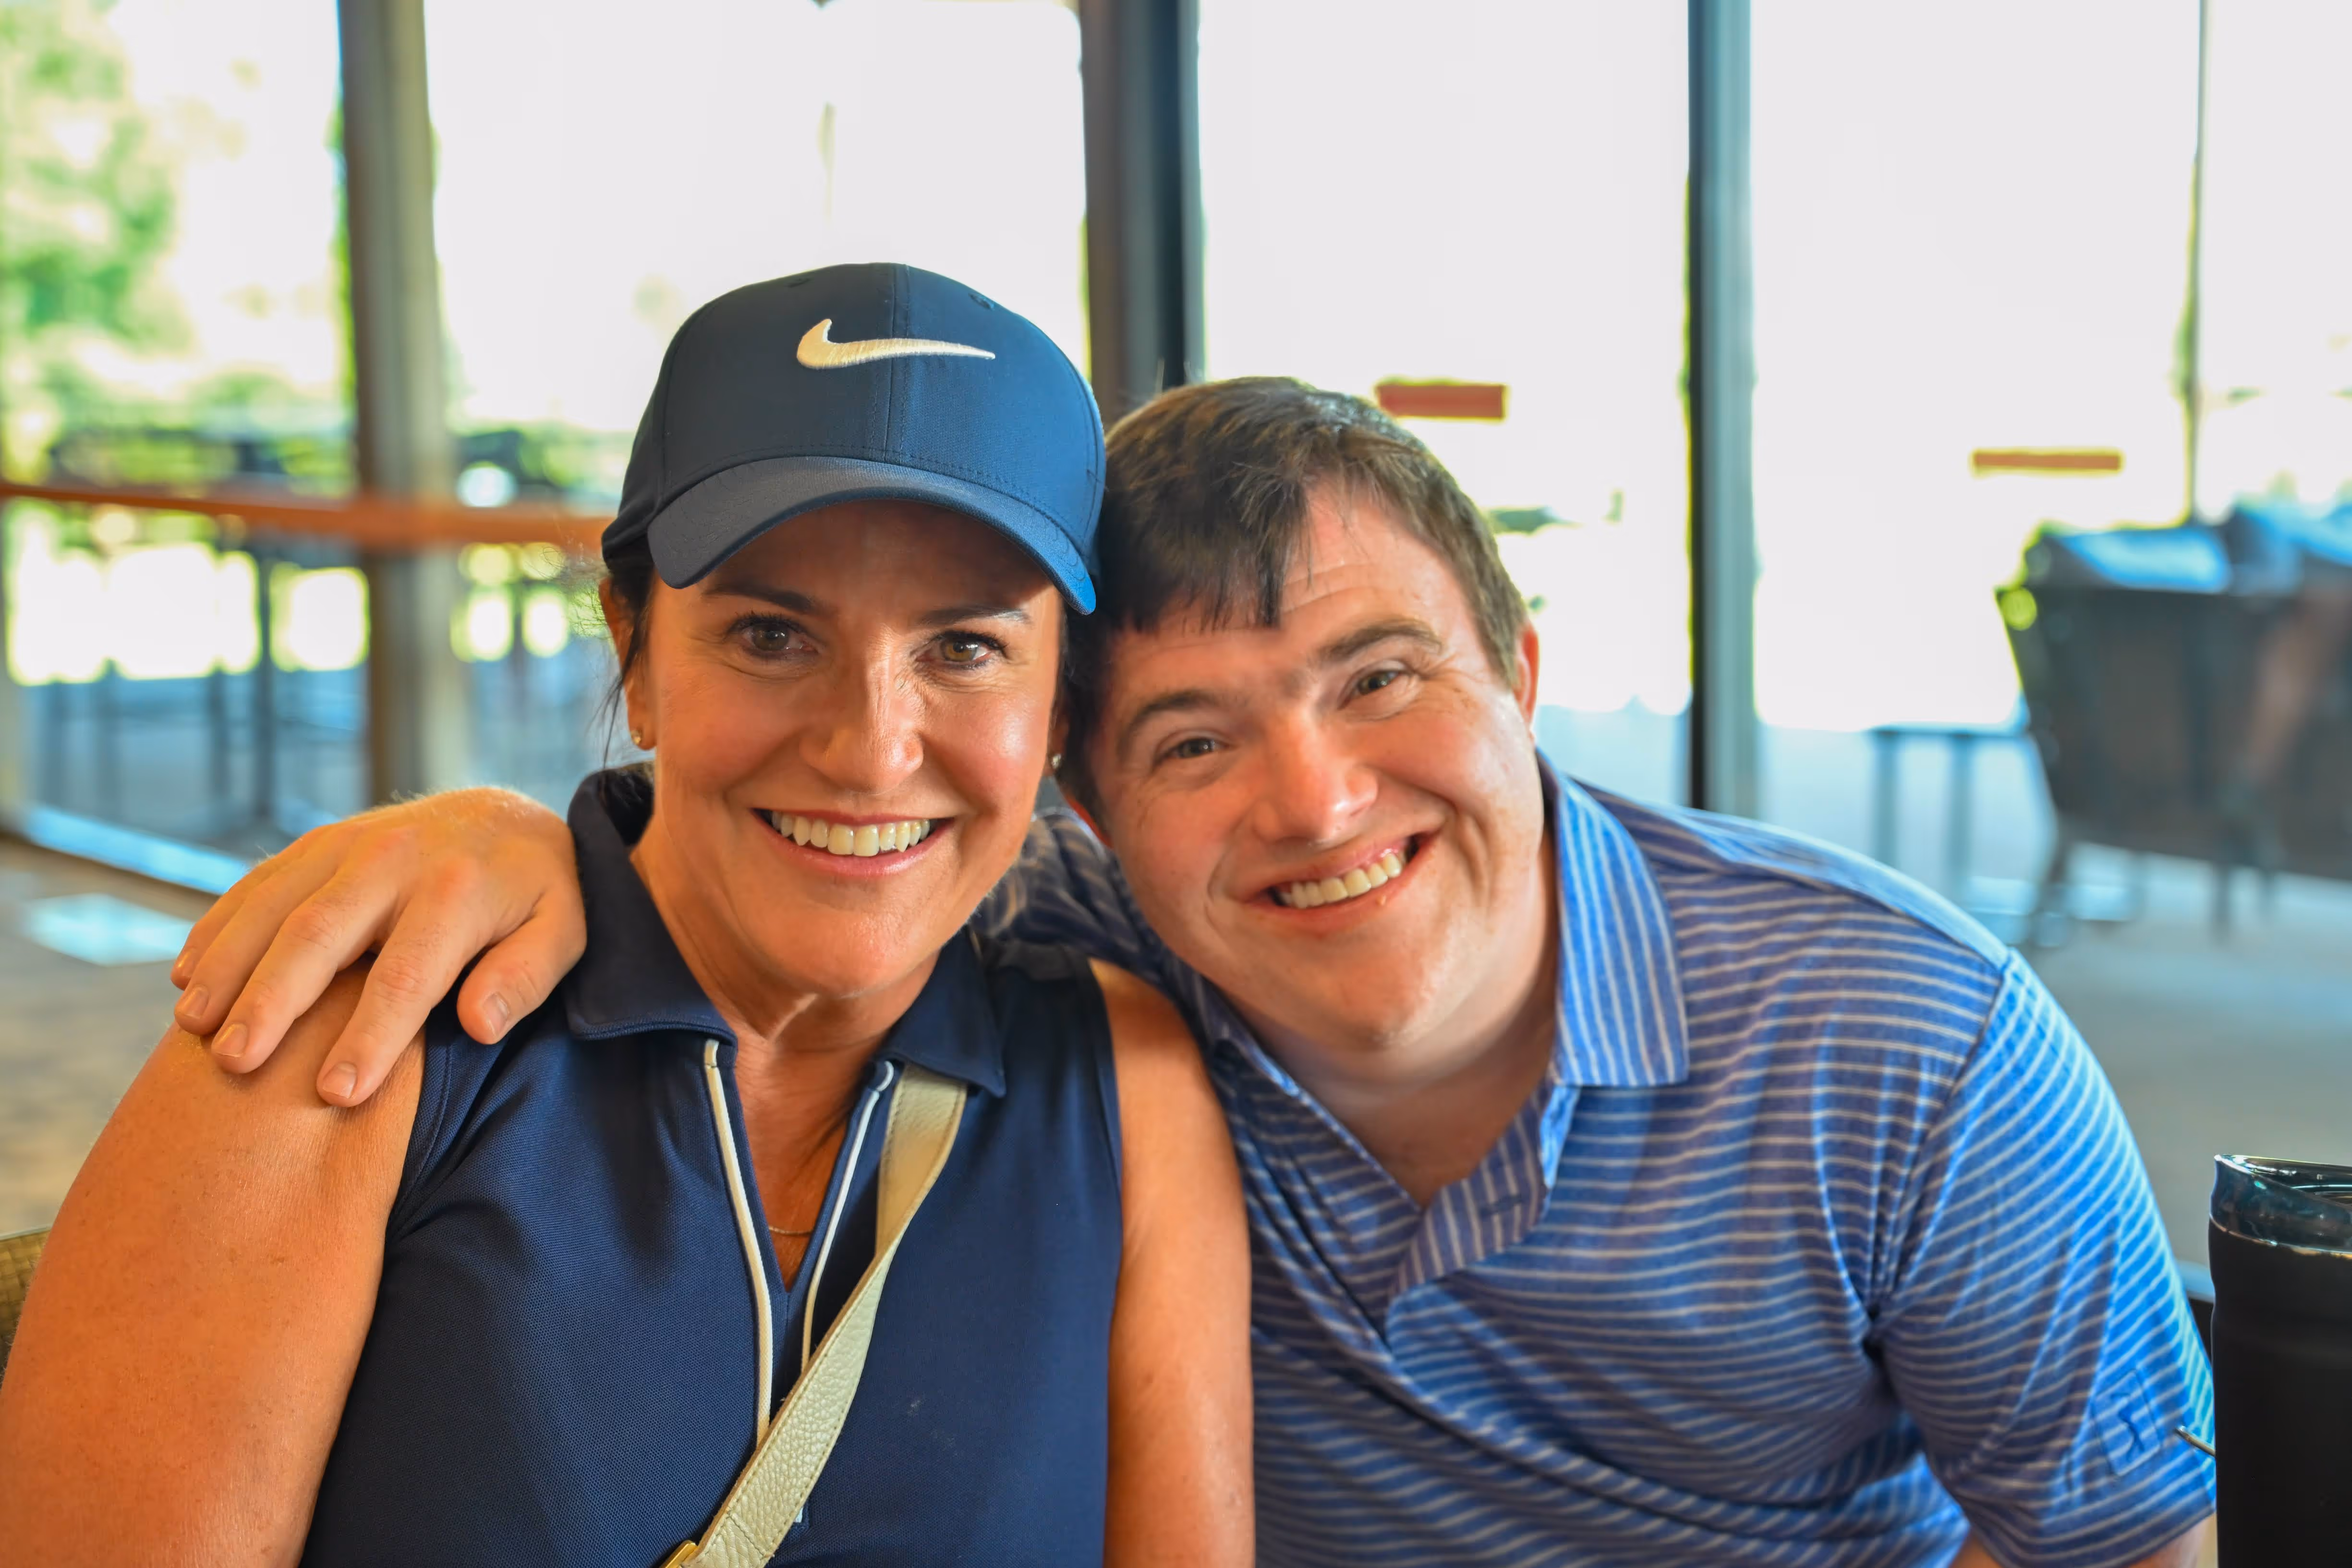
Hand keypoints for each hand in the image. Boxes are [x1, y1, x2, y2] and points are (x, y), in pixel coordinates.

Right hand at [170, 788, 585, 1105]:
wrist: (507, 815)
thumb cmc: (537, 895)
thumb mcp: (563, 931)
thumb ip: (526, 977)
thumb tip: (480, 1025)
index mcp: (460, 890)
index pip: (409, 975)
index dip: (371, 1037)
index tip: (336, 1094)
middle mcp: (396, 860)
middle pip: (321, 934)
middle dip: (273, 1000)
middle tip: (236, 1063)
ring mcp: (348, 845)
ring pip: (273, 904)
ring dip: (228, 964)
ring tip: (194, 1026)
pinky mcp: (316, 844)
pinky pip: (257, 883)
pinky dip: (218, 927)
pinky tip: (187, 976)